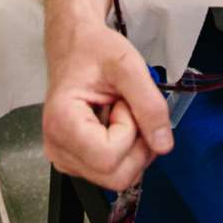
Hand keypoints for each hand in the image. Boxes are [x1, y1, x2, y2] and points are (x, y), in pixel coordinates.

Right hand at [42, 20, 173, 189]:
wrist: (75, 45)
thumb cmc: (94, 50)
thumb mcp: (128, 66)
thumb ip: (149, 105)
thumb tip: (164, 145)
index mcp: (61, 124)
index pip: (108, 158)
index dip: (129, 132)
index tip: (123, 102)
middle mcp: (58, 149)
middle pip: (115, 177)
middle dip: (136, 145)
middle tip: (128, 109)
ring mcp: (65, 159)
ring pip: (117, 177)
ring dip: (133, 147)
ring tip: (120, 113)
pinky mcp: (75, 161)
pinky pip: (112, 171)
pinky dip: (125, 150)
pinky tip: (115, 124)